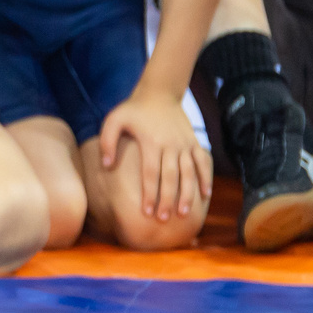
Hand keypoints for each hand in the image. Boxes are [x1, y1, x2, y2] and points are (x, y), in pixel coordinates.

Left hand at [98, 91, 212, 223]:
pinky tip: (206, 195)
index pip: (150, 174)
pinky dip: (206, 178)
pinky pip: (204, 162)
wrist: (160, 93)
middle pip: (171, 177)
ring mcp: (185, 144)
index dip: (149, 194)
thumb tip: (106, 165)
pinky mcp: (194, 142)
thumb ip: (106, 141)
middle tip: (163, 219)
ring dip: (188, 194)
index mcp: (151, 141)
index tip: (146, 212)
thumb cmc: (133, 110)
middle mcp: (170, 145)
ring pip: (189, 173)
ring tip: (184, 214)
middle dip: (167, 200)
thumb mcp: (114, 119)